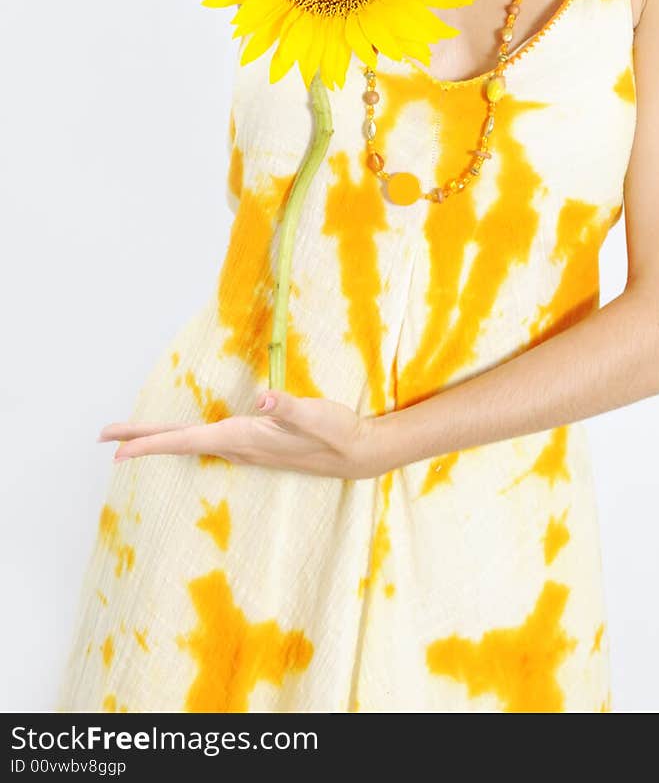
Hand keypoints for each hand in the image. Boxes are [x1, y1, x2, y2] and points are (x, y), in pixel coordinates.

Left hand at [98, 390, 389, 480]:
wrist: (358, 455)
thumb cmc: (336, 433)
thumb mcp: (314, 415)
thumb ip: (288, 407)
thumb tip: (265, 398)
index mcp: (242, 438)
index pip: (185, 440)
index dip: (149, 443)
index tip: (115, 451)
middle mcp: (238, 447)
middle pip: (179, 442)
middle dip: (141, 439)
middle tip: (104, 439)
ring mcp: (246, 449)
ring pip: (192, 443)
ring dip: (161, 438)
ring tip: (133, 436)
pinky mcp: (256, 445)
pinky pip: (208, 442)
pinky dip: (185, 438)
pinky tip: (185, 435)